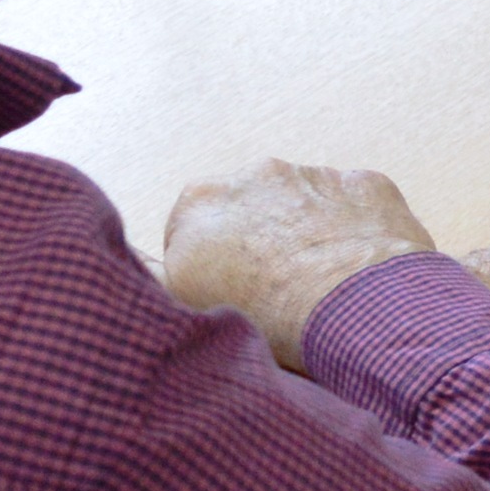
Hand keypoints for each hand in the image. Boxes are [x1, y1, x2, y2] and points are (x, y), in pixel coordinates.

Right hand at [164, 160, 443, 369]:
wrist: (353, 308)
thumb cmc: (262, 316)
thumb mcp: (183, 303)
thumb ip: (150, 275)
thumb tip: (125, 264)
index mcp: (200, 201)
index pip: (190, 233)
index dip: (206, 268)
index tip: (225, 298)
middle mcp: (255, 174)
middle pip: (248, 212)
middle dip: (255, 243)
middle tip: (273, 293)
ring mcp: (315, 175)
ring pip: (303, 206)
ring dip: (306, 234)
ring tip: (318, 286)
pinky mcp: (364, 184)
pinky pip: (354, 206)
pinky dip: (354, 231)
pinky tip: (356, 270)